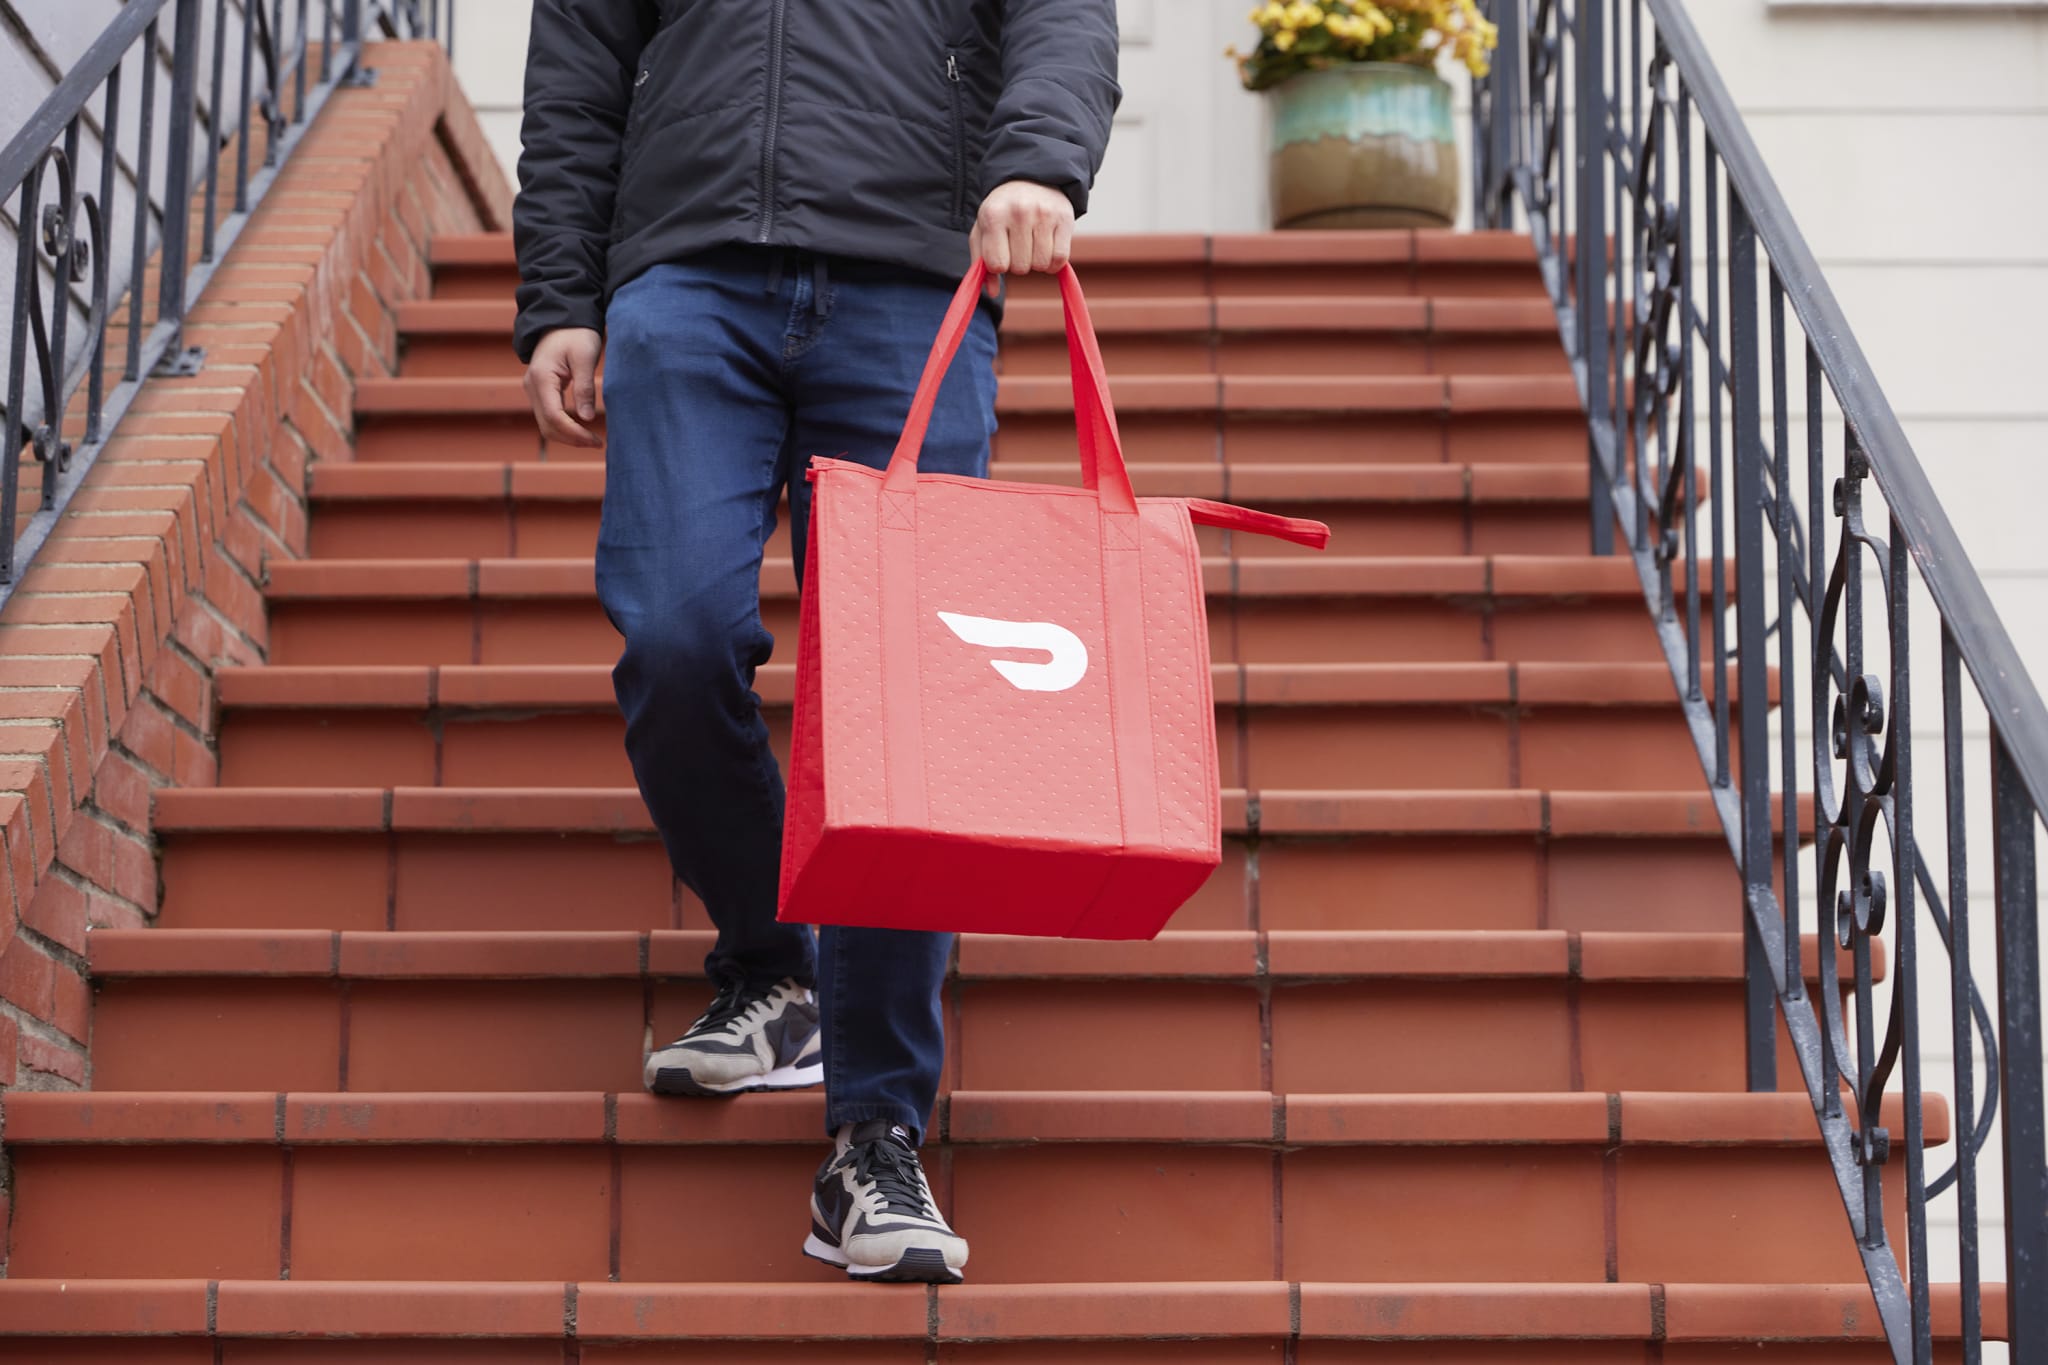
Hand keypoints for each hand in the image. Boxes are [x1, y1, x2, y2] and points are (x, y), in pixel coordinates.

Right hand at [523, 327, 603, 447]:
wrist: (562, 319)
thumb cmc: (577, 334)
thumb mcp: (585, 357)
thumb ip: (585, 388)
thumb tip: (587, 419)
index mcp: (542, 377)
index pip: (554, 416)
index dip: (575, 433)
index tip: (596, 440)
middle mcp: (532, 386)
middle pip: (547, 425)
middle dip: (572, 439)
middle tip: (598, 443)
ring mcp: (533, 389)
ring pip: (546, 424)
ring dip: (567, 436)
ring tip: (592, 440)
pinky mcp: (540, 391)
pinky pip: (549, 416)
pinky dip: (564, 426)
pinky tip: (583, 429)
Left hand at [971, 180, 1075, 296]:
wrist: (1031, 178)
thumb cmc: (1002, 211)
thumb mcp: (983, 230)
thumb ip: (980, 261)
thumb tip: (992, 292)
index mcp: (993, 216)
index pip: (997, 265)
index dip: (999, 266)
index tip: (1001, 254)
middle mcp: (1019, 212)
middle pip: (1020, 268)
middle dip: (1018, 264)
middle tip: (1018, 247)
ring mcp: (1044, 214)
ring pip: (1041, 265)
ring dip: (1037, 264)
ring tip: (1033, 247)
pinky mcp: (1065, 218)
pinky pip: (1060, 258)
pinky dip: (1054, 264)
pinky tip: (1047, 251)